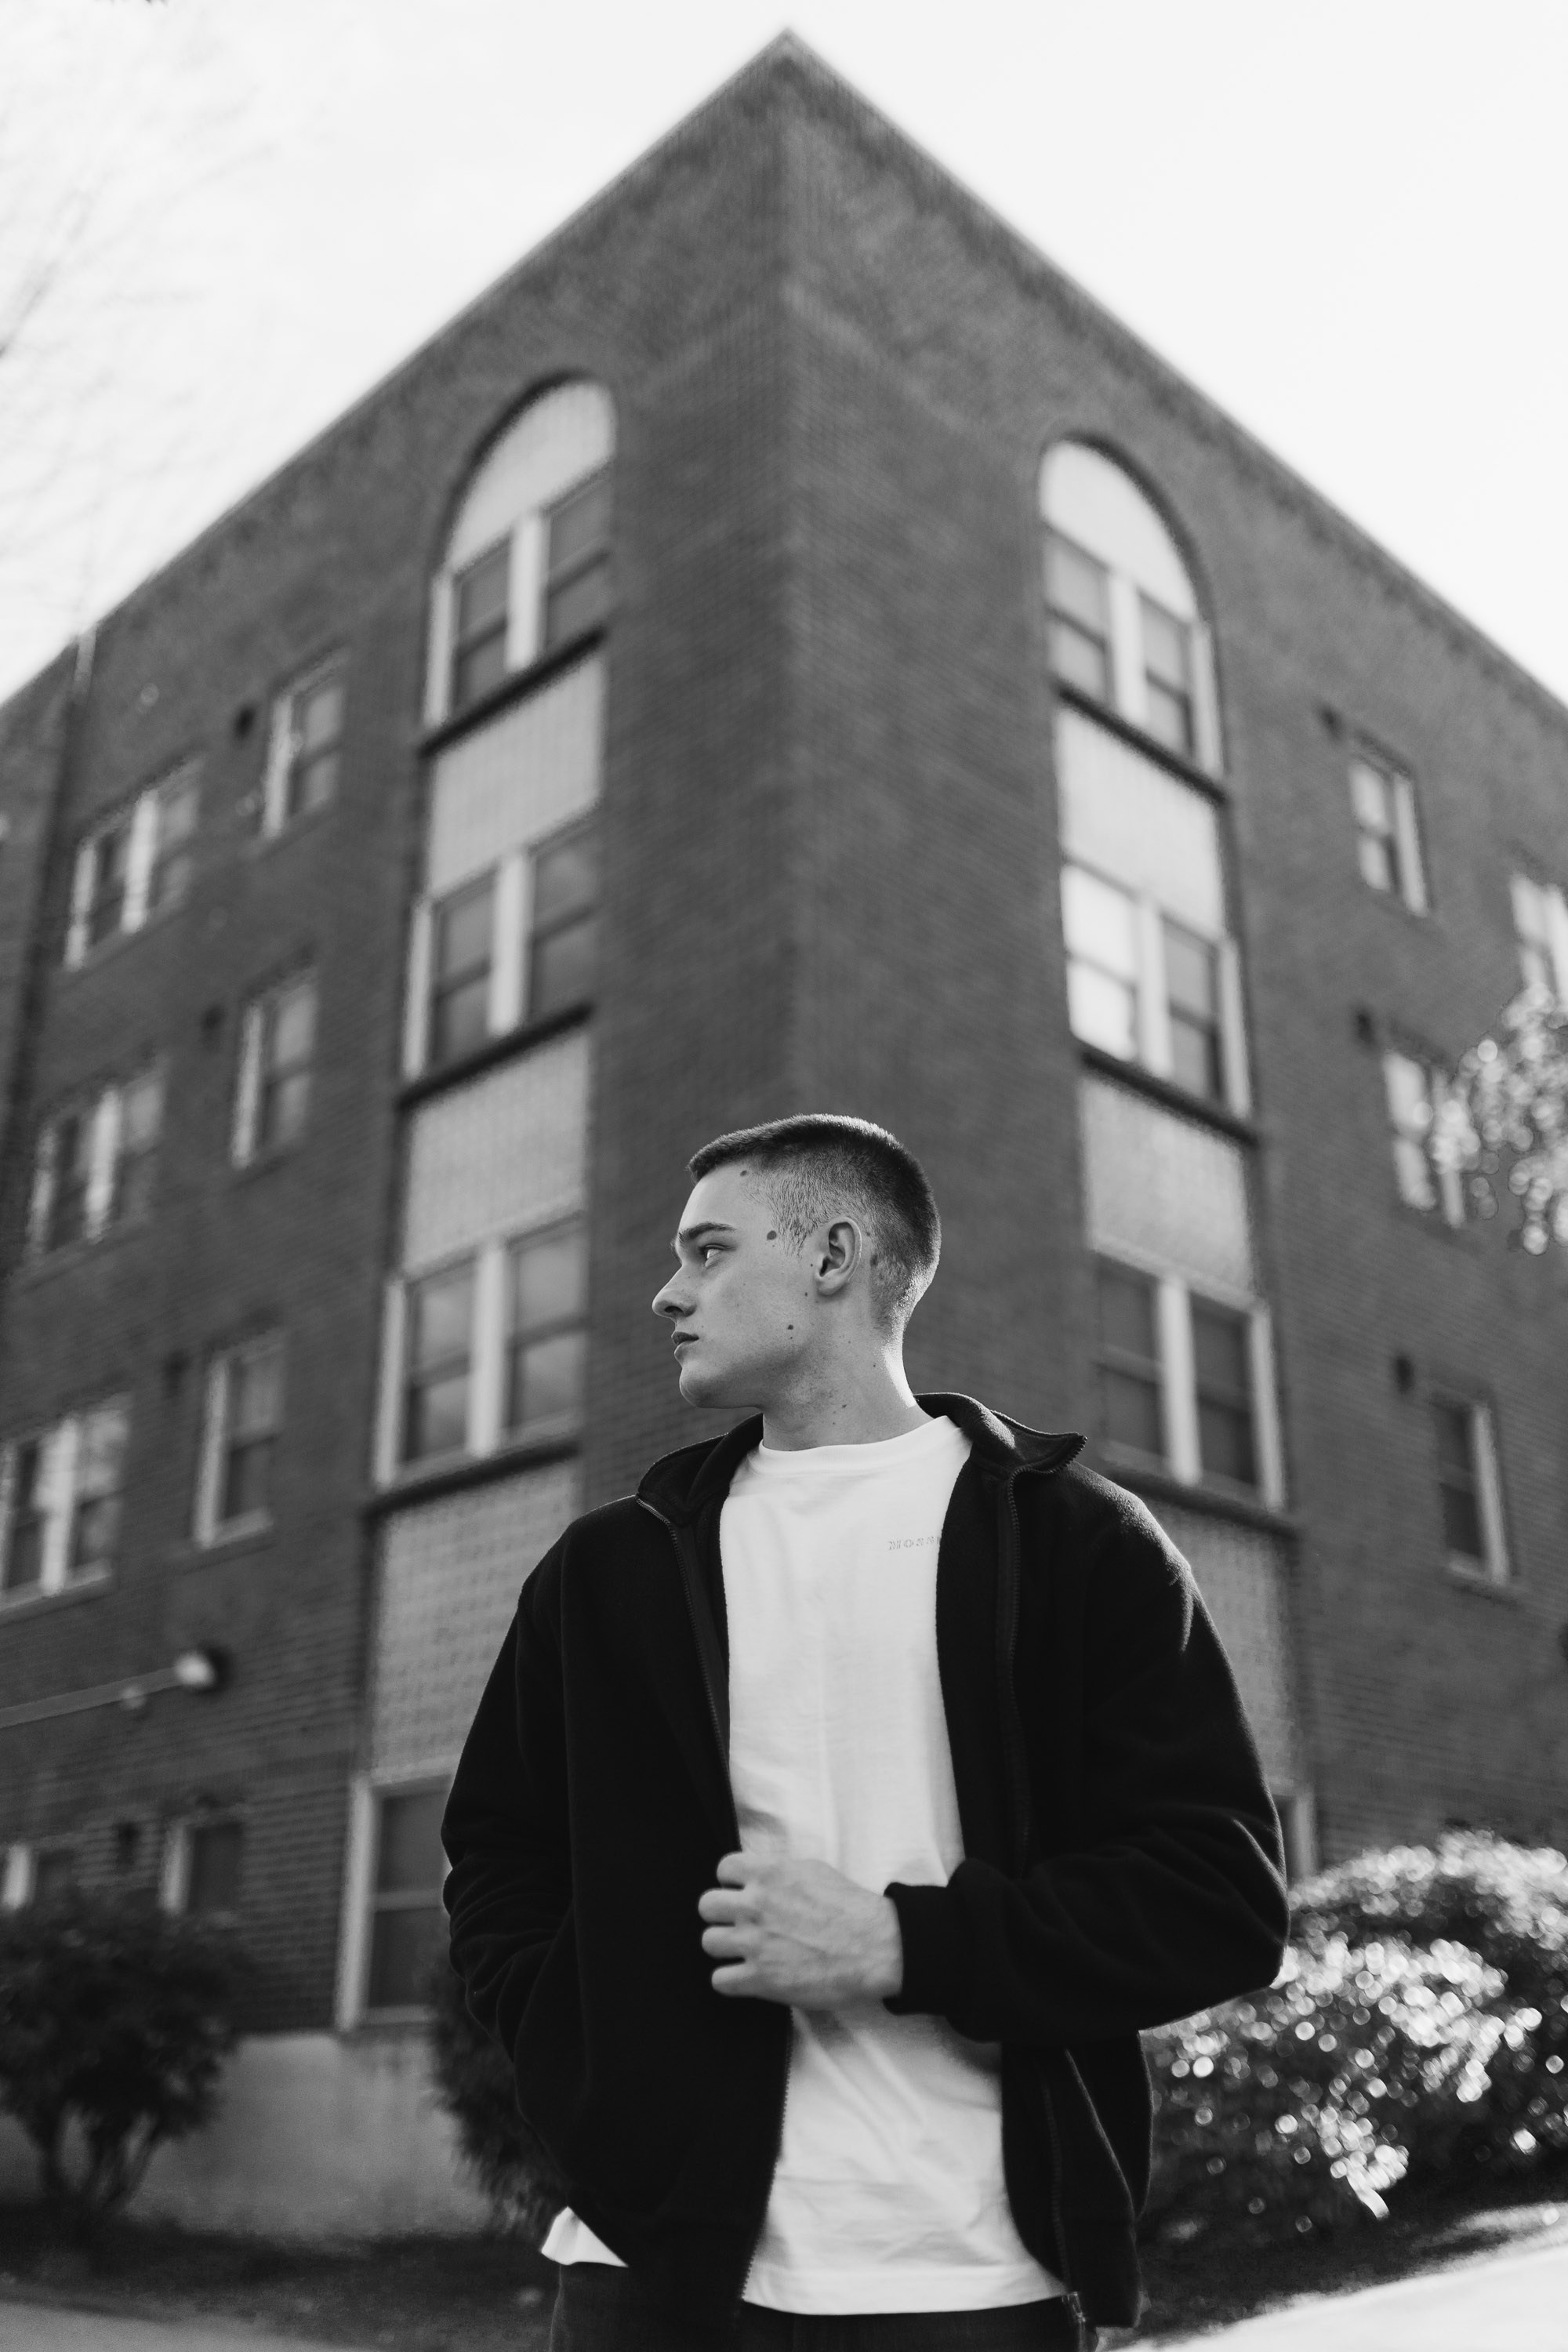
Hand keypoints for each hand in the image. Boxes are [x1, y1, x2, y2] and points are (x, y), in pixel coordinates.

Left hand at [697, 1850, 903, 2006]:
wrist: (875, 1947)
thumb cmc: (851, 1909)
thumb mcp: (813, 1871)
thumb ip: (779, 1873)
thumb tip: (761, 1877)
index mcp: (769, 1874)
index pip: (724, 1868)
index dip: (731, 1882)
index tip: (742, 1892)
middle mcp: (755, 1905)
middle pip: (707, 1905)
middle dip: (721, 1914)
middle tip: (740, 1923)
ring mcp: (755, 1943)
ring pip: (709, 1941)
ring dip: (724, 1947)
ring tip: (744, 1951)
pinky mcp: (760, 1979)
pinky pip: (720, 1980)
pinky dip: (730, 1980)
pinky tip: (747, 1976)